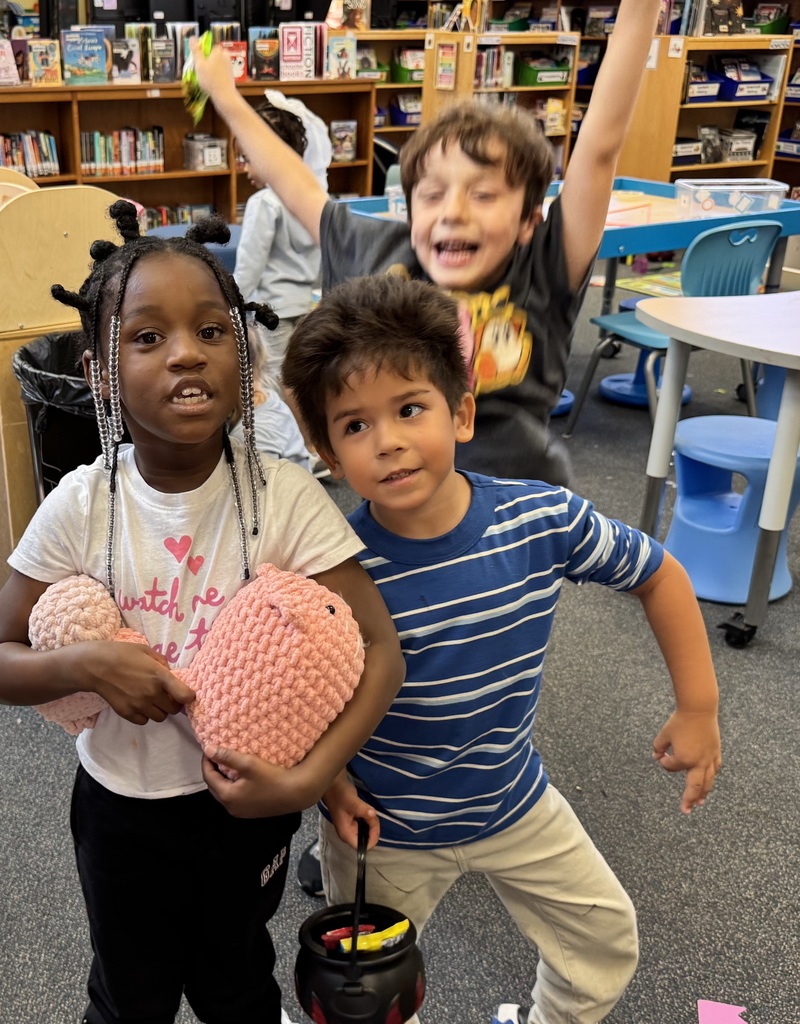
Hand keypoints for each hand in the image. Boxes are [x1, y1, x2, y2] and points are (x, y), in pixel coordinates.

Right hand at [65, 640, 193, 725]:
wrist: (95, 666)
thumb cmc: (122, 654)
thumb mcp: (146, 651)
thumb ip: (162, 662)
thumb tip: (171, 674)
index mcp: (160, 676)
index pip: (185, 695)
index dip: (188, 696)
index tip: (185, 693)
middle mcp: (152, 693)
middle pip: (174, 709)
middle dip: (173, 703)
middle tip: (165, 695)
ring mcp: (139, 705)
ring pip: (160, 717)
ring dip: (159, 710)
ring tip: (150, 699)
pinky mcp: (127, 713)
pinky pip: (144, 721)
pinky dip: (145, 715)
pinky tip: (138, 703)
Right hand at [188, 38, 234, 98]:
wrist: (224, 96)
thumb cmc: (210, 80)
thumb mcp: (199, 64)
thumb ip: (196, 51)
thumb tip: (192, 38)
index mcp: (218, 51)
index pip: (208, 46)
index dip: (202, 53)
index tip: (198, 61)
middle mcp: (225, 56)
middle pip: (213, 55)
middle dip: (207, 61)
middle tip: (201, 70)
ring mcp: (229, 66)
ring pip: (217, 64)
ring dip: (211, 69)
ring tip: (206, 78)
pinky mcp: (230, 75)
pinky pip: (221, 72)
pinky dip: (216, 75)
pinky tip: (212, 82)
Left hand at [201, 745, 316, 817]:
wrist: (296, 793)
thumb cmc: (272, 778)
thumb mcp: (248, 763)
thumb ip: (227, 756)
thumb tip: (207, 749)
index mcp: (227, 796)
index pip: (208, 777)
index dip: (206, 761)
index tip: (209, 748)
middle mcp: (230, 808)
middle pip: (214, 786)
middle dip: (213, 770)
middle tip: (217, 755)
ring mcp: (240, 812)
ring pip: (224, 793)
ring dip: (223, 779)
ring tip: (227, 764)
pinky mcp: (250, 812)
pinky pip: (234, 797)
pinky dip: (232, 786)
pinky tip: (240, 777)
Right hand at [323, 774, 379, 848]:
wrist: (333, 785)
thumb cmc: (340, 794)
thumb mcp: (352, 802)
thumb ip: (363, 810)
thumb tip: (373, 814)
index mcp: (346, 834)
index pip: (362, 846)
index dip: (371, 838)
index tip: (374, 823)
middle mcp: (348, 834)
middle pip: (366, 839)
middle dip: (373, 828)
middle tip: (372, 813)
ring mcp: (351, 828)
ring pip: (367, 832)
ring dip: (371, 823)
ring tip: (369, 810)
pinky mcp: (353, 822)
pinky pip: (365, 825)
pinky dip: (369, 819)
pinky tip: (367, 811)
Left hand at [652, 709, 721, 813]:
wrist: (699, 710)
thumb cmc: (680, 721)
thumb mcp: (664, 734)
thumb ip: (658, 746)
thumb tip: (656, 755)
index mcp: (684, 758)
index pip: (671, 767)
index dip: (664, 762)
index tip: (662, 755)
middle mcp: (698, 762)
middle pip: (695, 787)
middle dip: (689, 799)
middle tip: (685, 810)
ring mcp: (709, 758)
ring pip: (707, 781)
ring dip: (703, 793)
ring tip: (699, 803)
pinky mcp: (716, 753)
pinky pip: (714, 770)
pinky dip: (710, 778)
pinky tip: (708, 782)